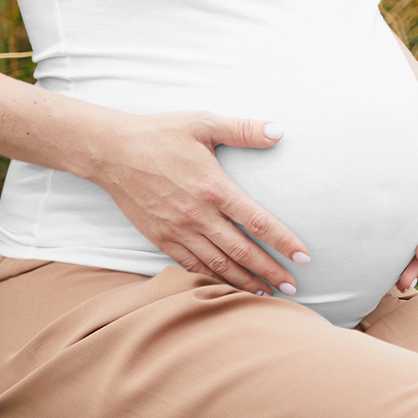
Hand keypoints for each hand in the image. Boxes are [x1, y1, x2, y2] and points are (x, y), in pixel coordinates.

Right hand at [76, 109, 309, 296]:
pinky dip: (212, 279)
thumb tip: (278, 130)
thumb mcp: (203, 123)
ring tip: (266, 294)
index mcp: (214, 188)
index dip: (283, 242)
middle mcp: (198, 215)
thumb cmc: (160, 134)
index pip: (258, 221)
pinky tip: (226, 286)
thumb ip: (243, 129)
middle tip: (293, 287)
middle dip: (270, 272)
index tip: (304, 257)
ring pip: (218, 265)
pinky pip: (191, 266)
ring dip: (244, 282)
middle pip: (242, 252)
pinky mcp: (160, 238)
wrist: (112, 152)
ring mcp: (178, 230)